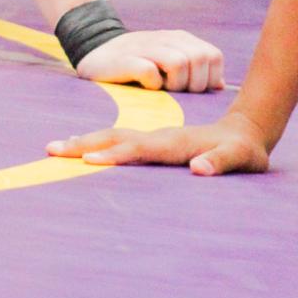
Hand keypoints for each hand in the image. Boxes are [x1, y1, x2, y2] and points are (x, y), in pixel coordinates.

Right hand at [47, 107, 267, 175]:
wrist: (247, 128)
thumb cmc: (244, 149)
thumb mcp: (240, 158)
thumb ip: (222, 162)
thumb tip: (198, 169)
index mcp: (175, 144)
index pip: (139, 149)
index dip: (115, 155)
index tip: (87, 161)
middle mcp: (161, 137)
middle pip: (116, 136)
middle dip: (84, 143)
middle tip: (50, 149)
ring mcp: (156, 138)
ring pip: (115, 135)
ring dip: (86, 141)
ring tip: (56, 147)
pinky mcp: (155, 143)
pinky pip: (122, 141)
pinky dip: (99, 144)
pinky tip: (85, 150)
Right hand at [74, 28, 224, 93]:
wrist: (97, 53)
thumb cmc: (139, 64)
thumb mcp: (170, 62)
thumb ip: (195, 71)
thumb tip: (221, 86)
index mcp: (182, 40)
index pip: (214, 57)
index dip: (209, 79)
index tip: (193, 92)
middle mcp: (167, 39)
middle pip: (201, 59)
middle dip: (194, 84)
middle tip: (177, 93)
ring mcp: (146, 47)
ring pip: (180, 63)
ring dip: (175, 85)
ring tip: (162, 91)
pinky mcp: (125, 60)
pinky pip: (150, 72)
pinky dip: (152, 84)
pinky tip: (145, 88)